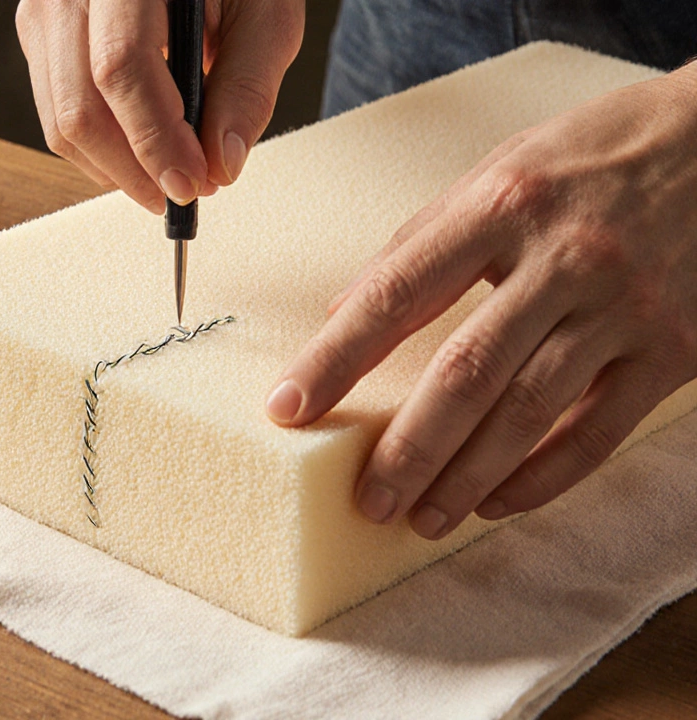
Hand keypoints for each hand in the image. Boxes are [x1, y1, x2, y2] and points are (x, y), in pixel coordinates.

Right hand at [15, 0, 304, 212]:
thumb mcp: (264, 12)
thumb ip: (248, 84)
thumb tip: (221, 163)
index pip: (120, 66)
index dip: (155, 137)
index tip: (192, 182)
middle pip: (79, 107)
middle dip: (135, 169)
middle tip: (185, 192)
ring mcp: (45, 11)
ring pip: (62, 124)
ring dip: (118, 169)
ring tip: (169, 175)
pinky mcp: (42, 37)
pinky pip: (58, 116)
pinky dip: (102, 150)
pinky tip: (143, 150)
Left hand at [267, 62, 696, 538]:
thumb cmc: (594, 156)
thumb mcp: (498, 170)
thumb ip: (419, 241)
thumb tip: (344, 311)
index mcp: (502, 206)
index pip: (397, 294)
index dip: (335, 358)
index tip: (288, 406)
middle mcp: (564, 258)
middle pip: (465, 371)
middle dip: (407, 447)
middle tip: (365, 498)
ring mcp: (623, 307)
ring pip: (530, 411)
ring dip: (467, 477)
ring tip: (421, 517)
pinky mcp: (674, 348)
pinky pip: (599, 431)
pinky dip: (545, 476)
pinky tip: (498, 501)